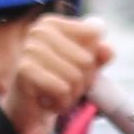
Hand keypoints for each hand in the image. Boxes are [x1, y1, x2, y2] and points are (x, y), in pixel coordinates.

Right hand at [0, 10, 116, 133]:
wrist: (26, 109)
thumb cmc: (55, 83)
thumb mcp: (82, 67)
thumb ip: (98, 56)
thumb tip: (107, 49)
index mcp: (54, 23)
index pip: (94, 33)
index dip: (94, 58)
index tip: (76, 69)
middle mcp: (40, 30)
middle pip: (86, 59)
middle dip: (82, 82)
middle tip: (66, 88)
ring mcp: (30, 48)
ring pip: (75, 76)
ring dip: (71, 95)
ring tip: (57, 96)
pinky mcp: (25, 69)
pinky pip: (62, 89)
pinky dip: (61, 103)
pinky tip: (49, 102)